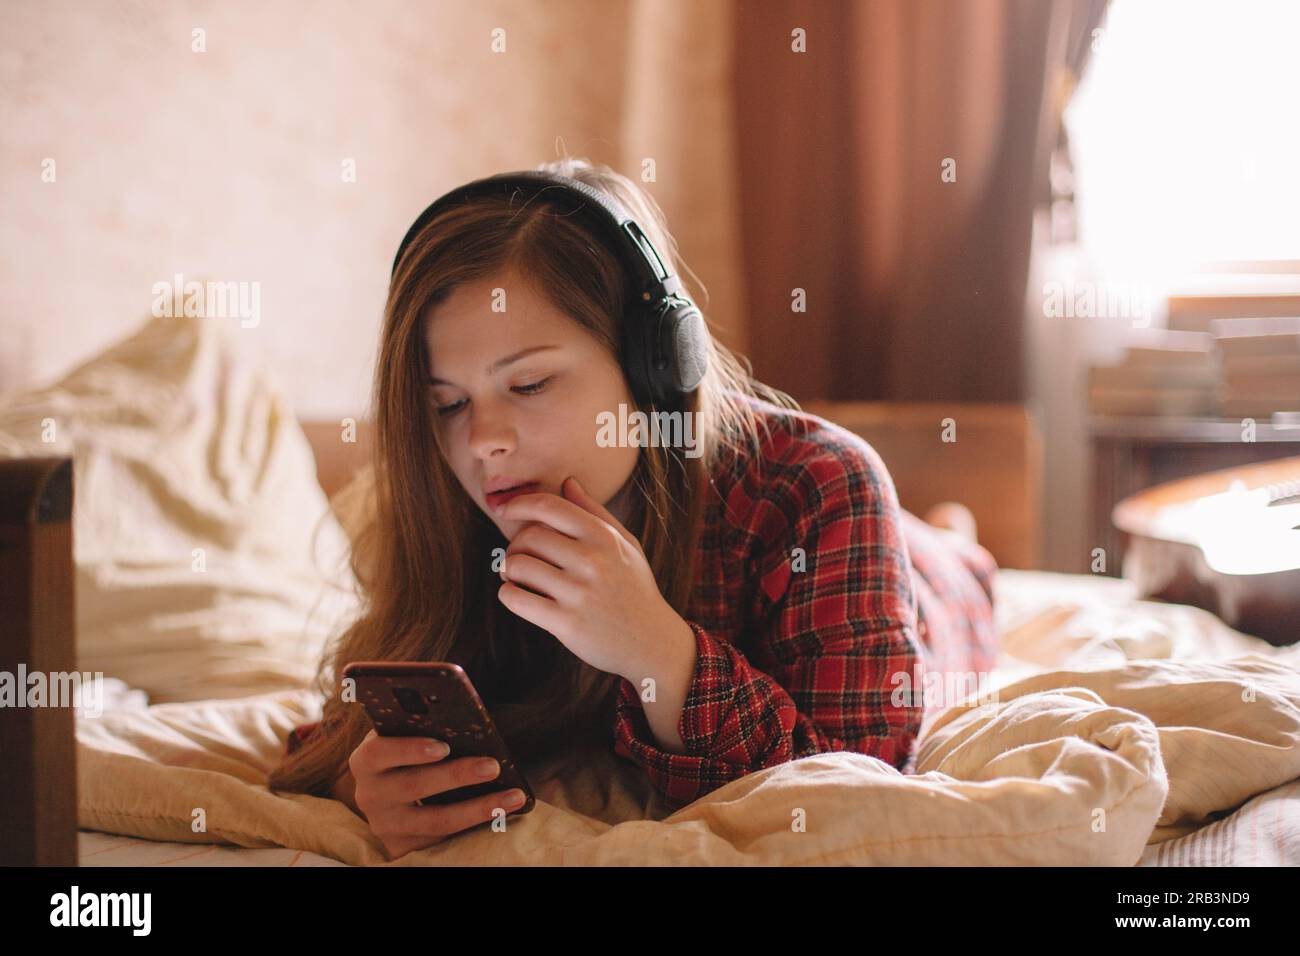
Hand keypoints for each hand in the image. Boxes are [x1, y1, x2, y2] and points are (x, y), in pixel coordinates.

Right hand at [347, 730, 525, 859]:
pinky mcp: (404, 848)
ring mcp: (387, 825)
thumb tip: (464, 715)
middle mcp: (370, 795)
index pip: (379, 752)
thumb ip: (423, 725)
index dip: (409, 749)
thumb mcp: (406, 735)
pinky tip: (504, 815)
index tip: (444, 746)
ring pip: (434, 821)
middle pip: (413, 787)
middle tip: (492, 766)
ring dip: (477, 808)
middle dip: (456, 776)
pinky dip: (476, 828)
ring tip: (512, 795)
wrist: (393, 793)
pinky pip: (443, 842)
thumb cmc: (410, 752)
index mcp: (366, 760)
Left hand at [495, 476, 691, 682]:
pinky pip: (517, 599)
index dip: (519, 503)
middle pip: (529, 536)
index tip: (505, 509)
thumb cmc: (634, 588)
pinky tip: (516, 594)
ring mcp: (579, 593)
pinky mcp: (567, 623)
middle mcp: (592, 561)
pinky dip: (508, 594)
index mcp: (604, 537)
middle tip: (517, 556)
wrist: (651, 640)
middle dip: (515, 545)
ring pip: (518, 566)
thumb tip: (567, 482)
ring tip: (515, 576)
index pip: (549, 506)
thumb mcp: (625, 545)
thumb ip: (595, 512)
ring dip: (508, 570)